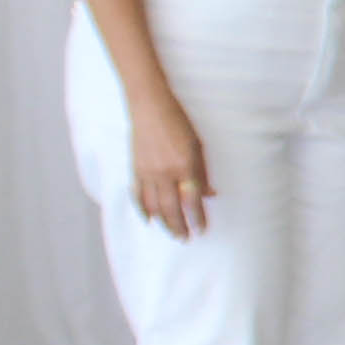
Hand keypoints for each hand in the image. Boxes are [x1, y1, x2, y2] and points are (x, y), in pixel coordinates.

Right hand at [128, 89, 211, 240]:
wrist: (149, 106)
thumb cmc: (179, 122)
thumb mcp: (198, 145)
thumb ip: (203, 172)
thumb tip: (209, 195)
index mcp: (184, 166)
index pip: (192, 200)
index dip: (197, 217)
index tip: (202, 230)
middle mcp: (164, 172)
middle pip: (171, 208)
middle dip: (179, 226)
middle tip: (186, 239)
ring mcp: (147, 172)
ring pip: (154, 205)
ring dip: (163, 222)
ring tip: (171, 233)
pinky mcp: (135, 168)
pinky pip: (138, 195)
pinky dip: (143, 209)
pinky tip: (148, 219)